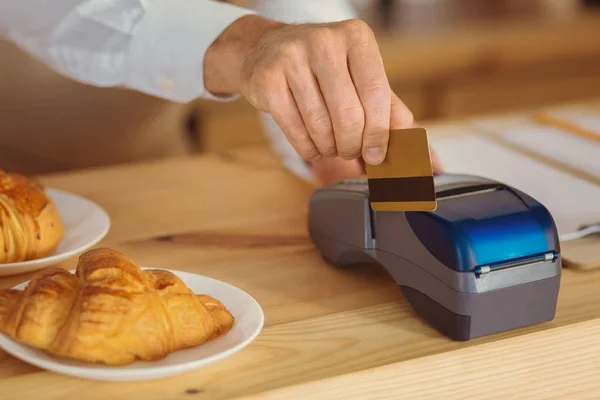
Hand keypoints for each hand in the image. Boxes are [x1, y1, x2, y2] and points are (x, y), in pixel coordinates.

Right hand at [205, 16, 412, 165]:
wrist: (267, 51)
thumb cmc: (323, 69)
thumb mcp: (359, 77)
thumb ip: (388, 107)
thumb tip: (413, 146)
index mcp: (356, 37)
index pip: (375, 93)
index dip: (379, 133)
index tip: (376, 155)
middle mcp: (324, 41)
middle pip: (348, 114)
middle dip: (352, 145)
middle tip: (350, 152)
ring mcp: (291, 58)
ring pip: (320, 126)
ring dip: (329, 149)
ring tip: (330, 147)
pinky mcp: (267, 79)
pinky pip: (295, 130)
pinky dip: (308, 149)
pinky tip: (312, 147)